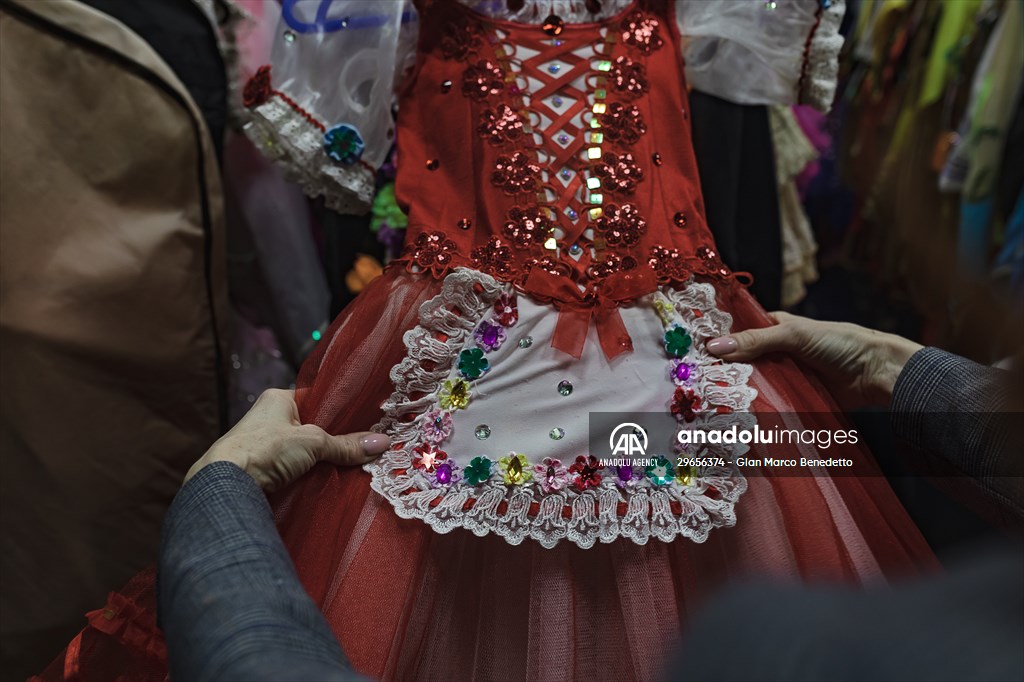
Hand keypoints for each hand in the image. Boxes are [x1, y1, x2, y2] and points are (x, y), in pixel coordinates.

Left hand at [184, 388, 389, 490]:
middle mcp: (269, 419)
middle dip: (333, 440)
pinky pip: (293, 470)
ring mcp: (264, 446)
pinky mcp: (262, 470)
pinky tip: (328, 483)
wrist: (225, 483)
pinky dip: (308, 476)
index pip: (316, 400)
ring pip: (303, 452)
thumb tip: (382, 443)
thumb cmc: (265, 448)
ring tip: (352, 467)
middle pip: (312, 428)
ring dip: (320, 461)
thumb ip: (346, 445)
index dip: (339, 411)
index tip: (364, 421)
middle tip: (363, 447)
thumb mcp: (313, 442)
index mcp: (277, 399)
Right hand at [705, 312, 922, 408]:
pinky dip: (756, 411)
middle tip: (694, 387)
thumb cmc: (840, 343)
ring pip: (752, 387)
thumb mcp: (794, 335)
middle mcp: (774, 353)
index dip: (715, 343)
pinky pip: (769, 405)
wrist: (876, 374)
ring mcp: (783, 377)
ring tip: (709, 407)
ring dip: (736, 396)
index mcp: (773, 329)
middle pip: (740, 364)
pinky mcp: (793, 399)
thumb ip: (755, 342)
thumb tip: (713, 346)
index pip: (736, 334)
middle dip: (721, 374)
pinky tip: (736, 419)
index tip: (690, 354)